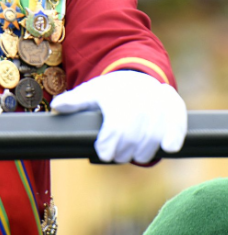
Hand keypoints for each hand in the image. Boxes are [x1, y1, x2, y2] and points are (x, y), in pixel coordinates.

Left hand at [50, 70, 186, 162]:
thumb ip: (74, 101)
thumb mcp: (89, 92)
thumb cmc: (110, 91)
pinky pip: (178, 123)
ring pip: (155, 136)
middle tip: (118, 157)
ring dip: (144, 151)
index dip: (109, 145)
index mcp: (116, 96)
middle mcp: (138, 98)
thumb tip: (56, 107)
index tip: (104, 154)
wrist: (136, 76)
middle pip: (133, 136)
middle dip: (124, 152)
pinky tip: (167, 148)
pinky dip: (174, 136)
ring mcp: (158, 102)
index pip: (115, 128)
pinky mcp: (174, 106)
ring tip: (135, 155)